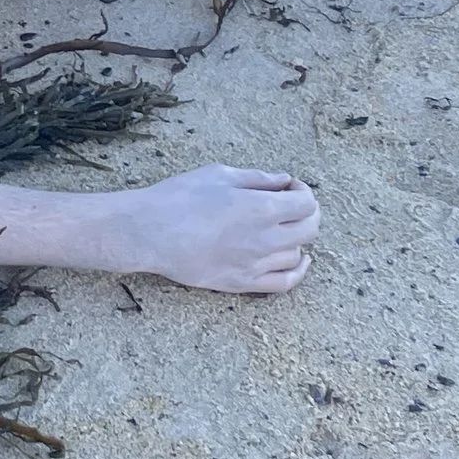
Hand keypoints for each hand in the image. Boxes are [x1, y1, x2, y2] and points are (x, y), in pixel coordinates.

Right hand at [124, 165, 319, 292]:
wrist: (148, 232)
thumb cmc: (179, 197)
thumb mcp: (219, 175)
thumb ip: (257, 178)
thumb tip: (283, 181)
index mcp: (262, 208)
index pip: (307, 203)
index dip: (303, 192)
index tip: (288, 187)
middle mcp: (265, 239)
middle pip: (310, 229)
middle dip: (307, 213)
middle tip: (292, 206)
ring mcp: (255, 264)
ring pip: (297, 254)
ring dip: (296, 238)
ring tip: (280, 228)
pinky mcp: (242, 283)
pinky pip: (284, 283)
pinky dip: (298, 271)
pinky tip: (298, 260)